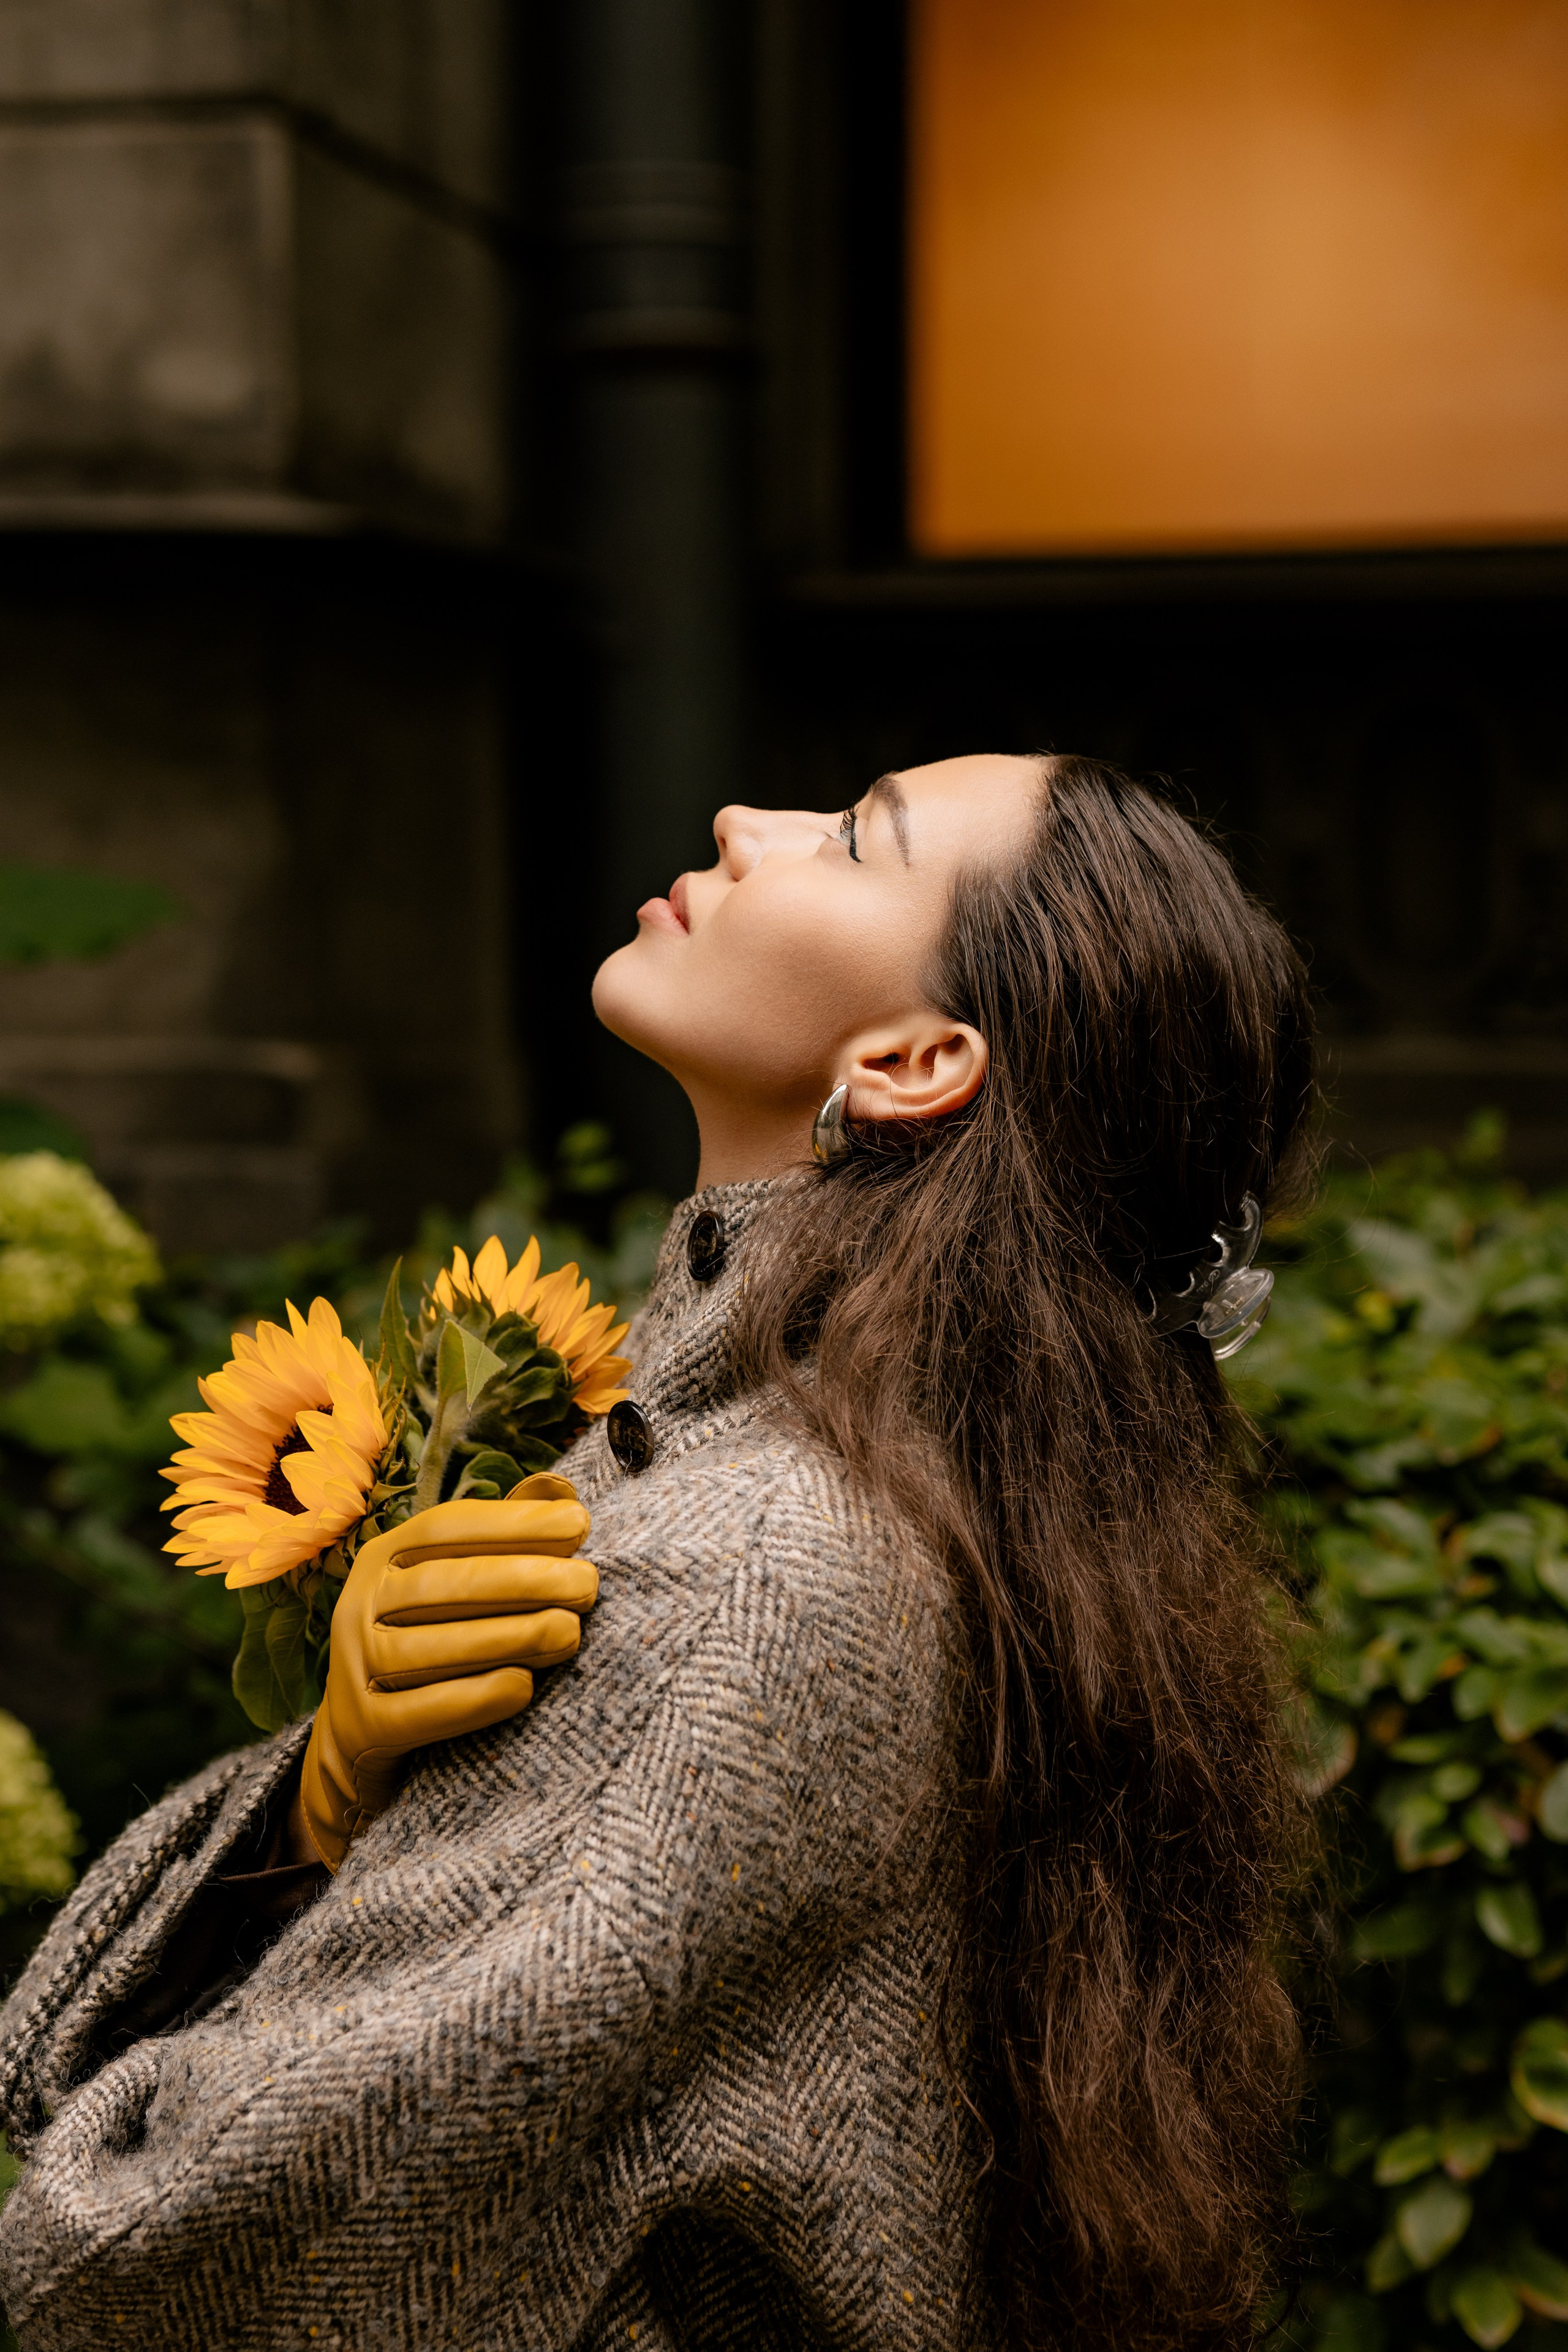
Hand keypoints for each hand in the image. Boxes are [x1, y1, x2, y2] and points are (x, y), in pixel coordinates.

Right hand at [296, 1474, 596, 1870]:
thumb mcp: (457, 1579)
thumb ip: (506, 1536)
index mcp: (385, 1555)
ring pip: (432, 1648)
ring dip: (508, 1636)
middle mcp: (360, 1602)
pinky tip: (524, 1688)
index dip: (514, 1522)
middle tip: (588, 1585)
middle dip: (524, 1580)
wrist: (365, 1736)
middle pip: (444, 1585)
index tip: (580, 1525)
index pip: (449, 1526)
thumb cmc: (433, 1638)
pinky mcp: (362, 1726)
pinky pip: (419, 1712)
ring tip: (570, 1632)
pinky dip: (474, 1700)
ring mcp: (353, 1666)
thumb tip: (562, 1489)